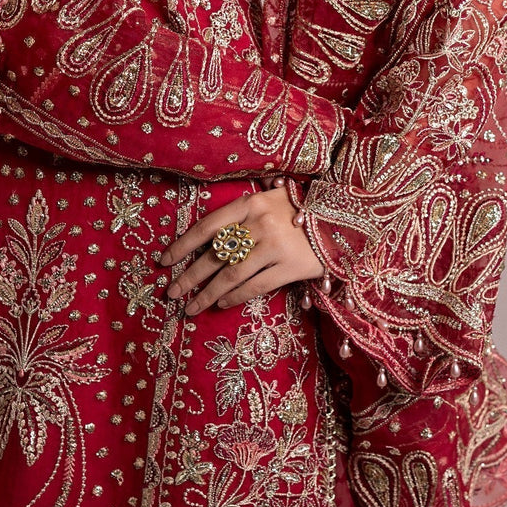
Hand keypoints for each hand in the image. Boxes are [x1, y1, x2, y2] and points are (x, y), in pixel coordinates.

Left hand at [159, 180, 322, 314]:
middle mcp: (259, 223)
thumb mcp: (268, 199)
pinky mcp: (290, 267)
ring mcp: (275, 246)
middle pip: (214, 255)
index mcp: (249, 203)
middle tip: (170, 293)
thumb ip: (241, 213)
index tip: (164, 262)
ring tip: (190, 307)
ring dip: (207, 294)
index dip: (182, 245)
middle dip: (189, 276)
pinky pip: (255, 286)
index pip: (206, 226)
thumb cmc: (298, 210)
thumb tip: (205, 236)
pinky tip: (221, 304)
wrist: (342, 219)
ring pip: (231, 275)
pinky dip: (234, 297)